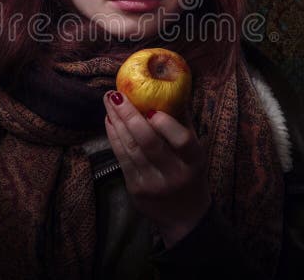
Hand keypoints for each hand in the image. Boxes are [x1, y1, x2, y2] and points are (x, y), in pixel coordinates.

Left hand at [103, 90, 211, 247]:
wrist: (184, 216)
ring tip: (109, 101)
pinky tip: (109, 120)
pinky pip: (121, 158)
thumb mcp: (194, 151)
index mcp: (193, 161)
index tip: (151, 109)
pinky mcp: (135, 189)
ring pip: (130, 148)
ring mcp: (152, 183)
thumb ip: (183, 122)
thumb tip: (170, 87)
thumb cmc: (189, 172)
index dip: (166, 124)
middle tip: (116, 94)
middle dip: (129, 115)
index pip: (183, 141)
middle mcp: (174, 174)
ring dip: (116, 122)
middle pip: (149, 142)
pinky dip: (113, 136)